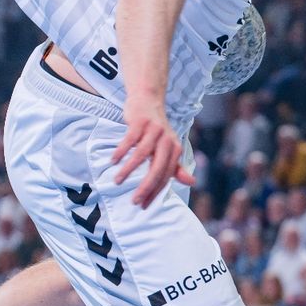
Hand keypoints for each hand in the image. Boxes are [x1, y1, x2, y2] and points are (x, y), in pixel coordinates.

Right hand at [109, 92, 189, 207]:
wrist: (148, 100)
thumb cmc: (156, 129)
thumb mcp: (168, 147)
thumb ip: (177, 167)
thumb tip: (192, 182)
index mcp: (174, 150)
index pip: (165, 176)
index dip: (155, 192)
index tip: (143, 205)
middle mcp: (167, 141)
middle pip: (157, 168)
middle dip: (146, 187)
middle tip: (134, 201)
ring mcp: (154, 130)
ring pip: (141, 155)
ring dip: (128, 170)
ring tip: (117, 181)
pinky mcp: (140, 122)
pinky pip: (129, 140)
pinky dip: (121, 152)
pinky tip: (113, 161)